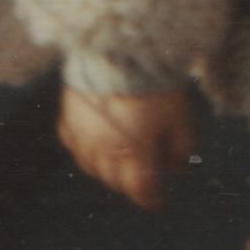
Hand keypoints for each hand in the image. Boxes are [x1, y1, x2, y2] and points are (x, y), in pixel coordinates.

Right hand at [56, 85, 195, 210]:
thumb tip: (178, 169)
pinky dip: (84, 150)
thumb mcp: (179, 117)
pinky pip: (73, 143)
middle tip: (142, 179)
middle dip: (130, 184)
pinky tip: (93, 144)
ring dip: (106, 171)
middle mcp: (104, 150)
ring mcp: (83, 134)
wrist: (118, 47)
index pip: (141, 190)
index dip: (152, 199)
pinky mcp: (69, 115)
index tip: (158, 202)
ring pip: (91, 167)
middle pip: (116, 181)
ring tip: (118, 163)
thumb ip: (181, 148)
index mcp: (133, 154)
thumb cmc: (154, 82)